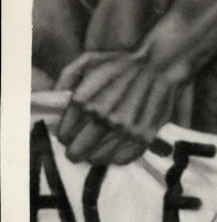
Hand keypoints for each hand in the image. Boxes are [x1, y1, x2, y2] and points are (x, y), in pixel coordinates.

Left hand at [55, 50, 186, 164]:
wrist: (157, 66)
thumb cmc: (120, 63)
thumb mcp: (86, 61)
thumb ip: (65, 80)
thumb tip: (55, 103)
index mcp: (84, 102)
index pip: (64, 136)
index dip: (66, 136)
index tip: (72, 133)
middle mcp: (102, 120)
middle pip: (78, 153)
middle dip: (77, 149)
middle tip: (83, 144)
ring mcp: (123, 132)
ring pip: (98, 159)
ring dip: (96, 154)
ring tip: (101, 143)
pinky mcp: (141, 139)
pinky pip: (120, 160)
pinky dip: (115, 157)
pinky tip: (115, 146)